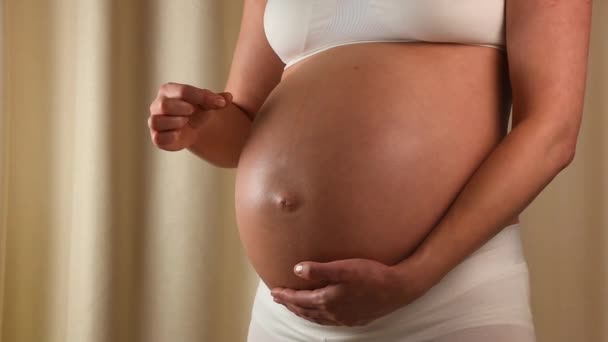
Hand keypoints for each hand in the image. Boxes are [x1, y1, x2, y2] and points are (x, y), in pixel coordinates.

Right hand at [148, 82, 232, 150]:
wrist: (193, 128)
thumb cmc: (197, 110)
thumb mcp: (208, 103)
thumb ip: (217, 99)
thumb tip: (228, 97)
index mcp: (169, 90)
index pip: (183, 91)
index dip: (203, 97)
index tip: (220, 103)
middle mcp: (157, 104)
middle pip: (164, 105)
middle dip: (182, 109)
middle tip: (192, 111)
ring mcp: (155, 121)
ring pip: (156, 121)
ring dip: (175, 122)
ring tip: (185, 122)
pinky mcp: (157, 138)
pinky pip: (158, 138)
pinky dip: (170, 137)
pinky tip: (180, 134)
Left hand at [270, 258, 426, 326]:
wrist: (397, 289)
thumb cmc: (371, 275)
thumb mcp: (344, 268)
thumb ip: (319, 270)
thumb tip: (296, 270)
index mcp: (327, 300)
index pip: (299, 300)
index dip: (285, 296)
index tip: (274, 291)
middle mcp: (333, 313)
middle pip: (305, 310)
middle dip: (290, 304)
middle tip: (279, 298)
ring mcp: (344, 318)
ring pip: (316, 318)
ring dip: (302, 312)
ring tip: (294, 306)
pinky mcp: (355, 319)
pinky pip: (329, 321)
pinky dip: (318, 317)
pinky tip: (321, 313)